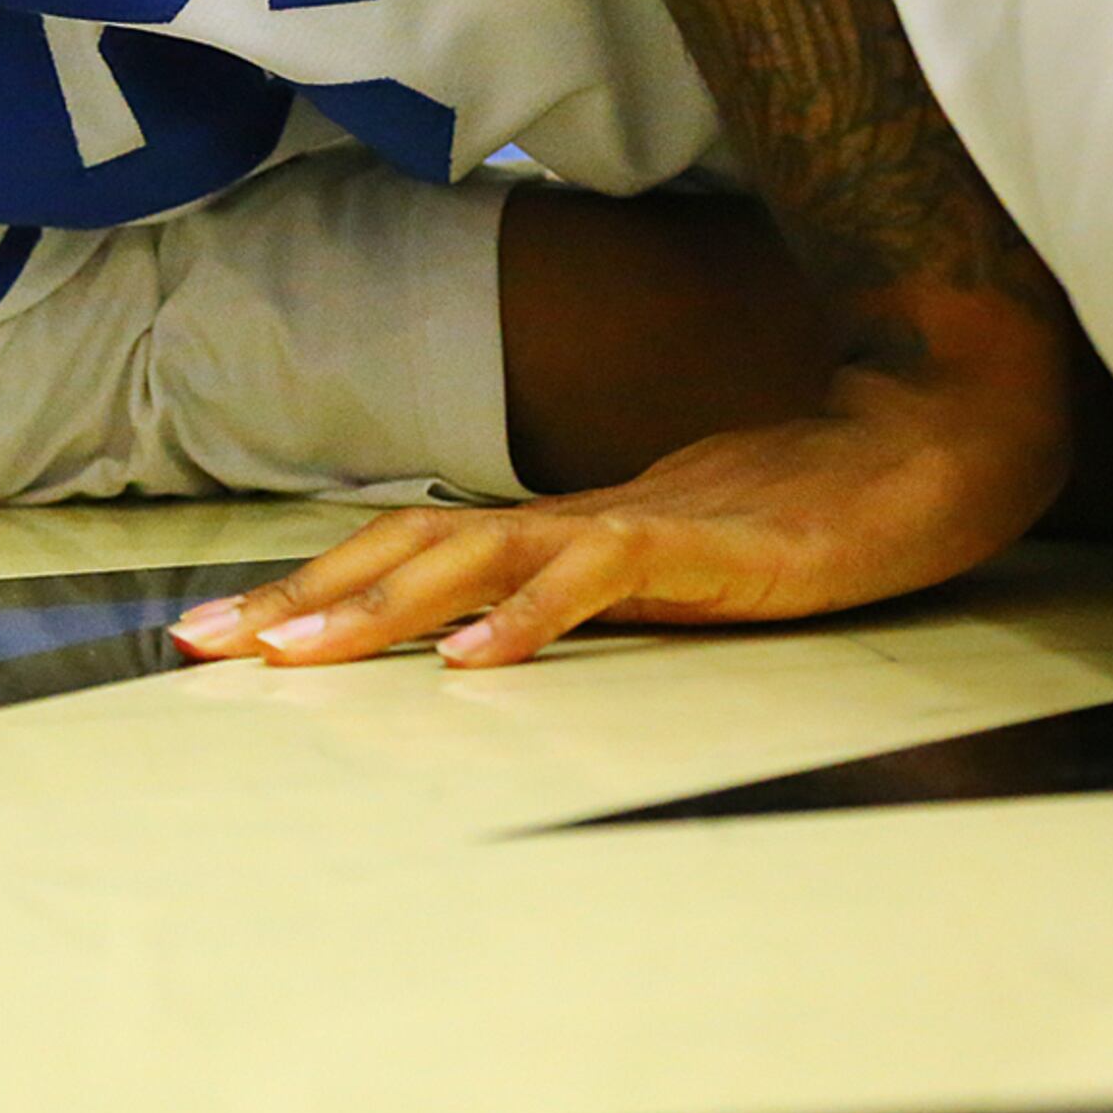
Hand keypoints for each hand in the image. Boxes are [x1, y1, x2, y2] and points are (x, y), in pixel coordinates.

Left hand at [172, 320, 1070, 669]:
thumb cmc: (786, 520)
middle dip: (296, 600)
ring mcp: (630, 525)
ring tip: (297, 659)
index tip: (209, 634)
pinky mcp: (699, 543)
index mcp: (550, 533)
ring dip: (379, 608)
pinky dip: (530, 617)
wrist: (914, 452)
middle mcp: (567, 521)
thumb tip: (476, 642)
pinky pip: (598, 576)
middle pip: (404, 550)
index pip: (400, 553)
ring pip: (476, 557)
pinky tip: (474, 661)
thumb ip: (576, 598)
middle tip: (198, 646)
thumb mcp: (657, 573)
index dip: (304, 589)